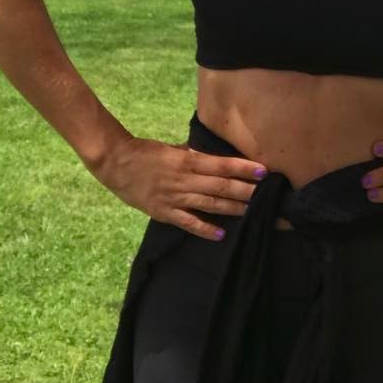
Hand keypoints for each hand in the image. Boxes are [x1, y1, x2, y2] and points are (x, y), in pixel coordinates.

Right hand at [91, 135, 267, 240]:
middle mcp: (184, 179)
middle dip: (245, 190)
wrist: (115, 163)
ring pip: (208, 203)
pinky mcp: (163, 212)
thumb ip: (192, 155)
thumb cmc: (145, 152)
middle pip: (220, 186)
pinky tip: (220, 234)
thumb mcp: (172, 148)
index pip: (221, 164)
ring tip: (252, 211)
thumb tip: (213, 159)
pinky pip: (187, 222)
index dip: (243, 168)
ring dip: (232, 208)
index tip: (263, 171)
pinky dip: (204, 229)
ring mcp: (174, 197)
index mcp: (187, 160)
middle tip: (267, 194)